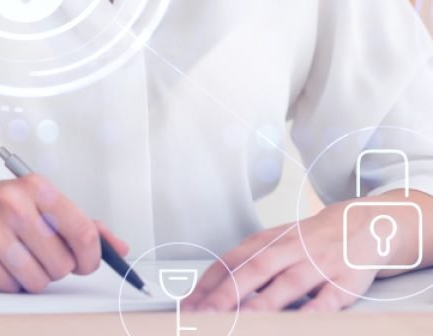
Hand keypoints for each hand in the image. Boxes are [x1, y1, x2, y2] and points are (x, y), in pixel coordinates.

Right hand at [0, 177, 128, 293]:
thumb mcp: (39, 206)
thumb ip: (81, 225)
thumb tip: (117, 247)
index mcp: (38, 187)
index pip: (83, 230)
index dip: (91, 257)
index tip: (86, 263)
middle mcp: (15, 202)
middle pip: (62, 262)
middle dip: (55, 268)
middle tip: (39, 256)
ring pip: (38, 279)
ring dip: (31, 279)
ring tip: (17, 260)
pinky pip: (9, 287)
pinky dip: (8, 284)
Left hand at [183, 196, 418, 312]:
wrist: (361, 223)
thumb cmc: (310, 240)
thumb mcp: (276, 243)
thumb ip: (247, 264)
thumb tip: (208, 292)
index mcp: (269, 240)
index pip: (232, 259)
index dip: (209, 283)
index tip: (187, 306)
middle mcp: (290, 249)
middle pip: (255, 269)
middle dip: (227, 294)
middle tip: (203, 317)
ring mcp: (318, 264)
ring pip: (288, 283)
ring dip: (264, 304)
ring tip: (242, 322)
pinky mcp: (344, 281)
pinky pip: (327, 299)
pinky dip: (313, 312)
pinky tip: (301, 324)